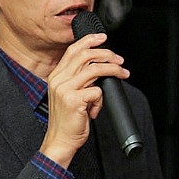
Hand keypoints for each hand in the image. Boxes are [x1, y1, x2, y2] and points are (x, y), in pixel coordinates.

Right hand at [39, 33, 129, 167]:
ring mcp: (65, 89)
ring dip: (113, 71)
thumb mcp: (69, 95)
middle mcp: (59, 80)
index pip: (73, 50)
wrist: (60, 141)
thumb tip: (100, 67)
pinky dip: (101, 101)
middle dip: (107, 54)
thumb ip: (78, 79)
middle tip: (120, 60)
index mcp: (56, 76)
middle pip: (86, 55)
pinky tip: (95, 110)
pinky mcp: (74, 100)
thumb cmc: (67, 120)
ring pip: (95, 70)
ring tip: (122, 75)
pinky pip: (97, 91)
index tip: (103, 38)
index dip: (89, 41)